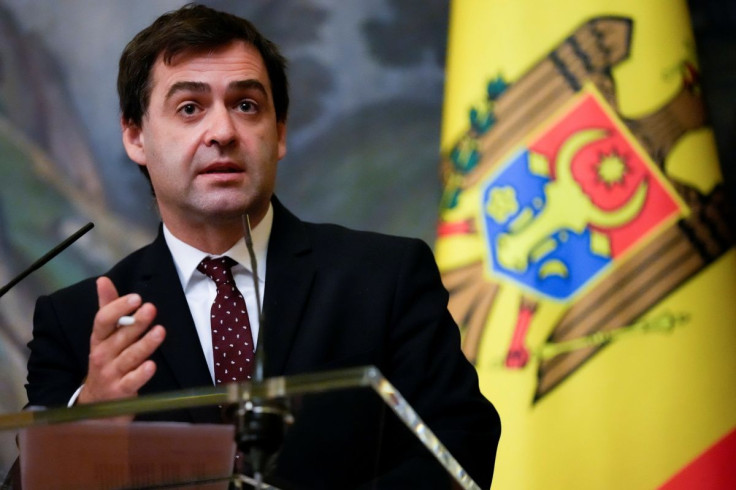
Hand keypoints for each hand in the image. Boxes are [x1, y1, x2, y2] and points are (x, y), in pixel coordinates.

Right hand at [78, 277, 165, 408]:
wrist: (97, 403)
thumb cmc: (106, 361)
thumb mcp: (104, 336)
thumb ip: (108, 308)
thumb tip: (103, 280)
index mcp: (98, 339)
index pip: (103, 321)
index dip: (118, 308)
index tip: (136, 298)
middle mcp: (102, 355)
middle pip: (119, 337)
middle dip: (136, 323)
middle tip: (151, 308)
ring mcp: (111, 374)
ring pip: (129, 357)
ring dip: (144, 344)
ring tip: (160, 331)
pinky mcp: (121, 391)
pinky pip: (132, 381)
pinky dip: (141, 374)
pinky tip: (151, 365)